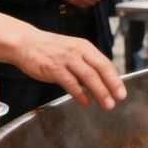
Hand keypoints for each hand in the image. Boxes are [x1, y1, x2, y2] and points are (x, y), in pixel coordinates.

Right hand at [8, 28, 125, 109]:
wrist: (25, 43)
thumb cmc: (50, 49)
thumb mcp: (72, 51)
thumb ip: (86, 64)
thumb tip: (101, 81)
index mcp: (85, 47)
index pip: (105, 63)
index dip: (115, 78)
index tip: (121, 91)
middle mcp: (78, 51)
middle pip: (100, 69)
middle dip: (112, 85)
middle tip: (119, 99)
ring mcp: (66, 59)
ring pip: (88, 76)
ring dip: (100, 92)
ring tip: (107, 104)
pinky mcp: (53, 68)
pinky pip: (70, 82)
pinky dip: (79, 93)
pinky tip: (85, 102)